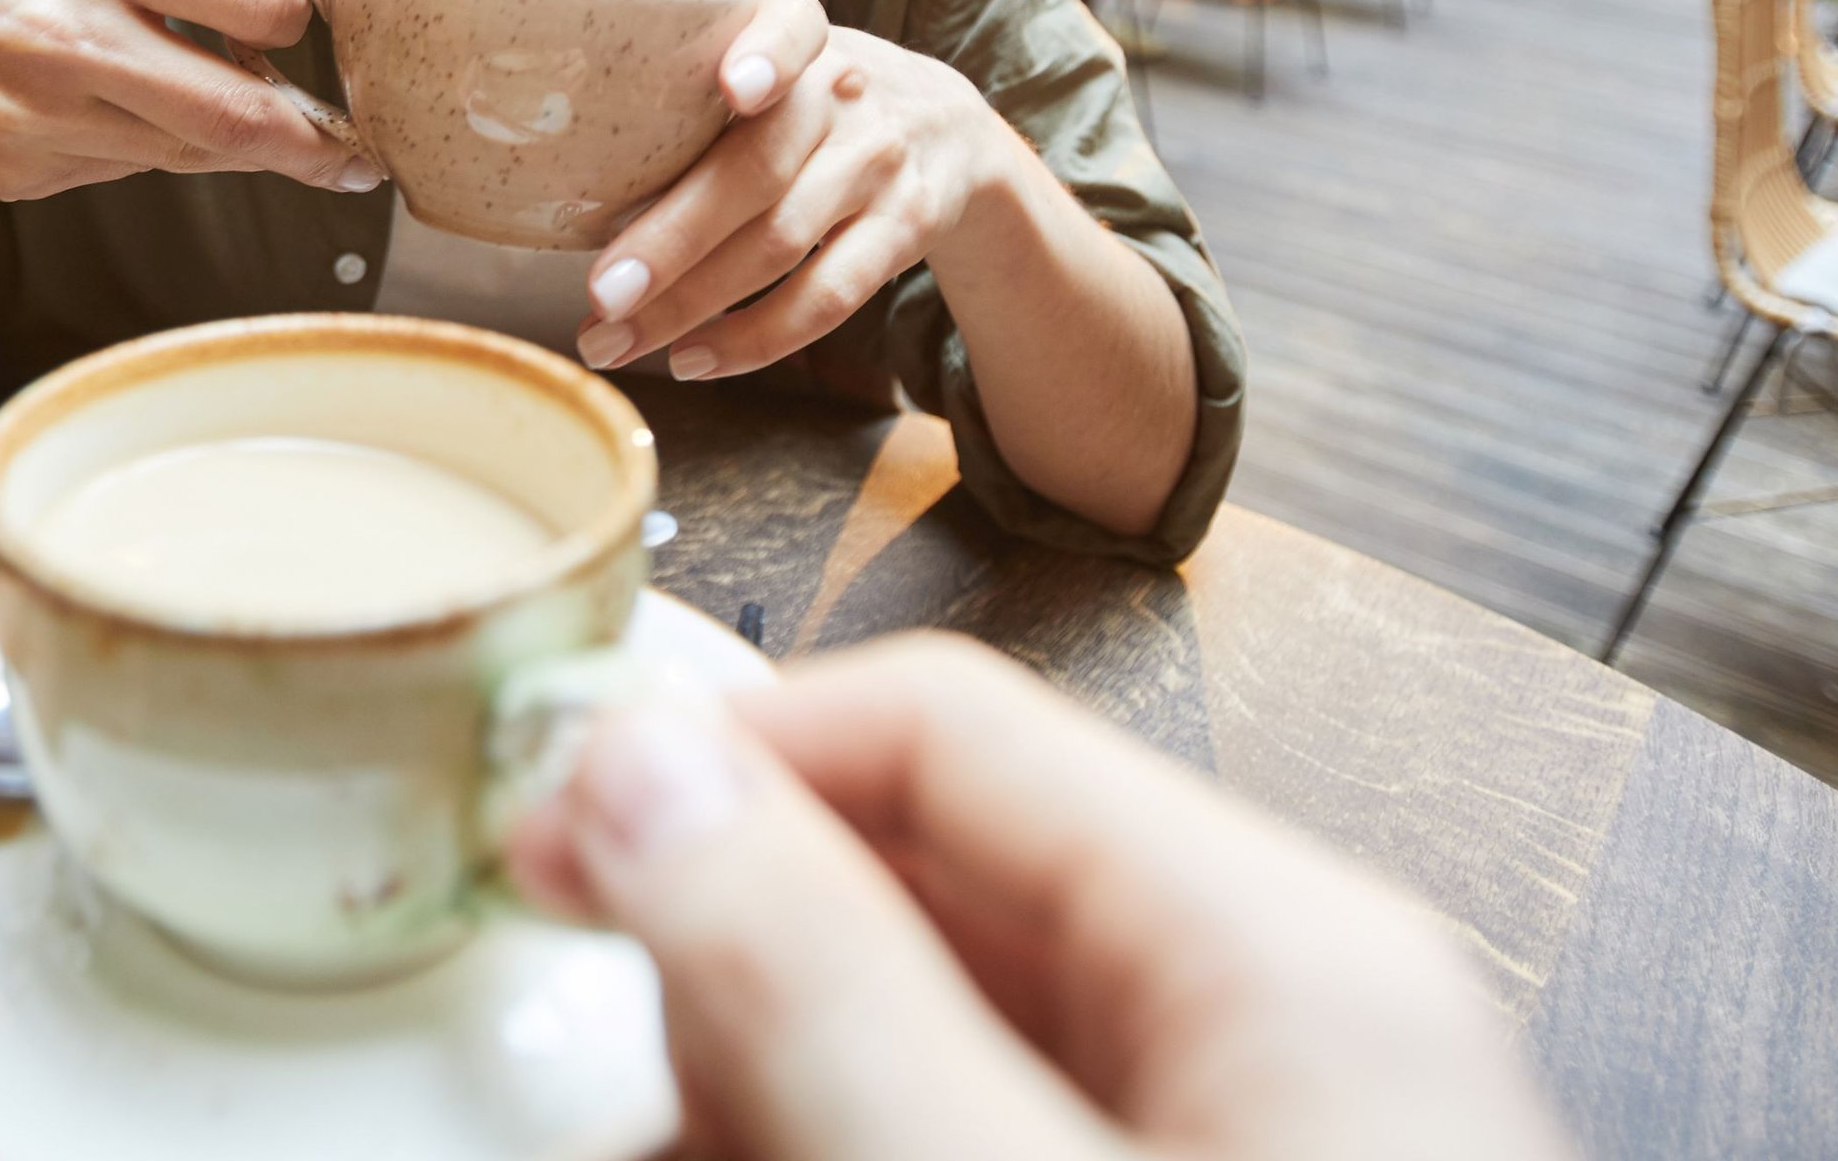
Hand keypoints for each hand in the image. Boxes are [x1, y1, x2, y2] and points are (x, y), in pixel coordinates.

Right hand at [0, 0, 372, 203]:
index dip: (305, 15)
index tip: (321, 21)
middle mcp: (61, 29)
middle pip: (240, 108)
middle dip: (312, 132)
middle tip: (352, 141)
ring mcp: (36, 112)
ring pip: (193, 150)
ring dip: (243, 141)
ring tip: (268, 122)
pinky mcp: (18, 171)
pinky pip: (131, 168)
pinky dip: (155, 144)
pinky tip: (130, 110)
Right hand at [503, 635, 1569, 1160]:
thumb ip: (817, 991)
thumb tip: (643, 781)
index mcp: (1281, 946)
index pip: (946, 720)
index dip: (726, 755)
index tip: (554, 831)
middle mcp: (1283, 1016)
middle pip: (938, 880)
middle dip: (745, 955)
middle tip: (620, 1061)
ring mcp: (1262, 1132)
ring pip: (949, 1025)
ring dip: (780, 1073)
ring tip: (677, 1134)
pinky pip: (1000, 1122)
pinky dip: (862, 1132)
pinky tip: (763, 1160)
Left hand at [577, 0, 998, 379]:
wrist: (948, 131)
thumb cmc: (807, 99)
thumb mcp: (775, 62)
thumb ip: (696, 95)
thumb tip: (566, 185)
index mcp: (800, 33)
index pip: (790, 25)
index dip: (764, 54)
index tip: (732, 87)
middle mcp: (844, 92)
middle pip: (758, 169)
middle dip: (673, 239)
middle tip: (599, 294)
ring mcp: (880, 163)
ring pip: (781, 243)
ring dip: (690, 304)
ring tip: (615, 342)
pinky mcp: (905, 230)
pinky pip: (827, 297)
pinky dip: (755, 338)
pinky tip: (694, 357)